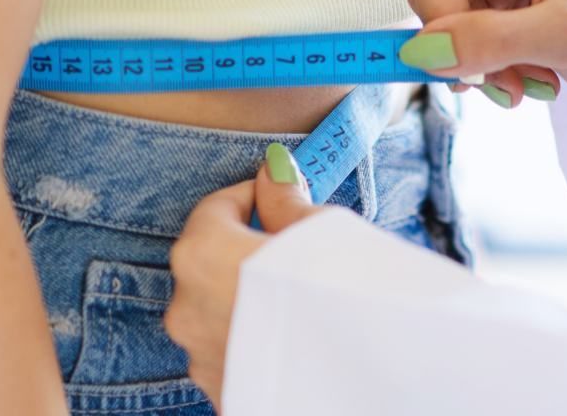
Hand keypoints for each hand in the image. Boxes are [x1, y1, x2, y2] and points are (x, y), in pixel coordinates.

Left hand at [166, 143, 324, 409]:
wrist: (379, 373)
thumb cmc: (350, 292)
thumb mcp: (322, 229)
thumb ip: (286, 201)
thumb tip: (274, 173)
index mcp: (203, 255)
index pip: (214, 208)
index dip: (251, 196)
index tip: (280, 195)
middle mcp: (187, 309)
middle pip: (210, 265)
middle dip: (247, 252)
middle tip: (297, 250)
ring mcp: (201, 359)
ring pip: (218, 314)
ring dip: (249, 301)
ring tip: (304, 301)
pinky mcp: (221, 394)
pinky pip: (232, 356)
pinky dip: (256, 342)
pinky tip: (299, 338)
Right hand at [402, 0, 566, 107]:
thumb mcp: (564, 34)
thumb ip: (490, 40)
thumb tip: (421, 54)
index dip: (440, 22)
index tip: (471, 70)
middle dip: (466, 49)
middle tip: (509, 85)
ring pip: (449, 26)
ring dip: (483, 66)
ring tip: (531, 84)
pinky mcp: (506, 2)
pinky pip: (471, 40)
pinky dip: (495, 68)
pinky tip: (534, 77)